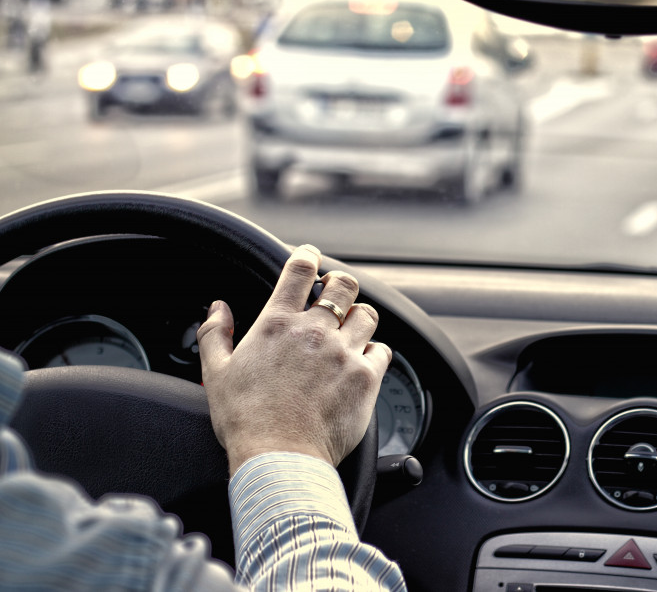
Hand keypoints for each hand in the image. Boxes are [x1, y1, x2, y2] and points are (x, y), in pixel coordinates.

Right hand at [197, 244, 391, 474]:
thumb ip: (215, 334)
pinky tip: (362, 362)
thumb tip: (217, 307)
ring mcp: (344, 353)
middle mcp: (314, 332)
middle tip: (336, 295)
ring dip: (359, 318)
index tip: (310, 258)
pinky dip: (374, 353)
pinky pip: (382, 351)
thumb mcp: (217, 374)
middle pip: (344, 284)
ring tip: (350, 331)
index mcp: (277, 324)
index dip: (307, 256)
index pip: (299, 270)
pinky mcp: (366, 377)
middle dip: (342, 284)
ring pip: (368, 315)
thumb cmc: (246, 420)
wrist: (279, 459)